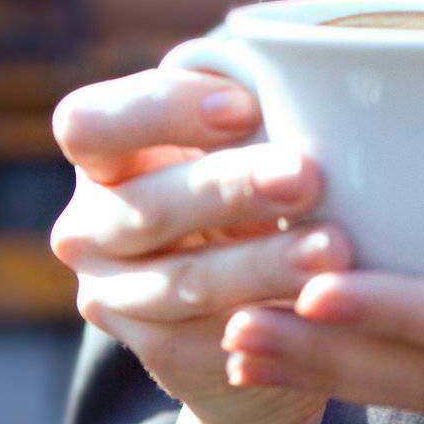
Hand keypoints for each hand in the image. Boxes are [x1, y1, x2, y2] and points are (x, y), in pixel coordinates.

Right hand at [49, 67, 354, 423]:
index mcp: (100, 155)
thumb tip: (315, 71)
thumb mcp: (245, 132)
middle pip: (147, 208)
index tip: (247, 107)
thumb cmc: (252, 174)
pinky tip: (321, 305)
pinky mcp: (160, 352)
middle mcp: (89, 229)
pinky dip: (271, 322)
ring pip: (185, 282)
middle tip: (307, 176)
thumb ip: (254, 102)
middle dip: (231, 190)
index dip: (162, 113)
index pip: (91, 125)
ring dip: (262, 264)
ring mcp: (115, 298)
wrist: (253, 291)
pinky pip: (213, 340)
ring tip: (334, 247)